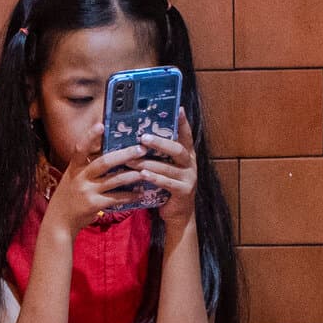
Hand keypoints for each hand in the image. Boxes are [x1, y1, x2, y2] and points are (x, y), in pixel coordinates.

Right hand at [44, 123, 150, 243]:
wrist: (59, 223)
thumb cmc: (69, 199)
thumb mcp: (72, 180)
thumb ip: (85, 169)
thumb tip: (106, 155)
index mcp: (74, 169)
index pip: (80, 149)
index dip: (90, 136)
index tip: (101, 124)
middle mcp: (80, 178)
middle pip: (105, 162)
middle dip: (124, 155)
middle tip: (140, 149)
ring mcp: (87, 191)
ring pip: (115, 180)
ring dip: (132, 175)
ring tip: (146, 171)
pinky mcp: (94, 205)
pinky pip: (116, 198)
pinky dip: (129, 196)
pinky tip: (140, 194)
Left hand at [136, 114, 198, 235]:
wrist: (178, 214)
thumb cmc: (167, 187)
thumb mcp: (165, 168)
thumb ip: (159, 155)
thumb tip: (139, 139)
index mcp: (187, 155)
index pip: (186, 135)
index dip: (183, 123)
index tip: (180, 109)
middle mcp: (190, 164)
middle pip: (177, 149)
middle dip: (159, 142)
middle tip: (143, 136)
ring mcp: (189, 178)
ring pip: (167, 167)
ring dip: (148, 162)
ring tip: (132, 159)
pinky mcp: (184, 191)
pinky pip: (167, 183)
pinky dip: (155, 178)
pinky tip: (143, 174)